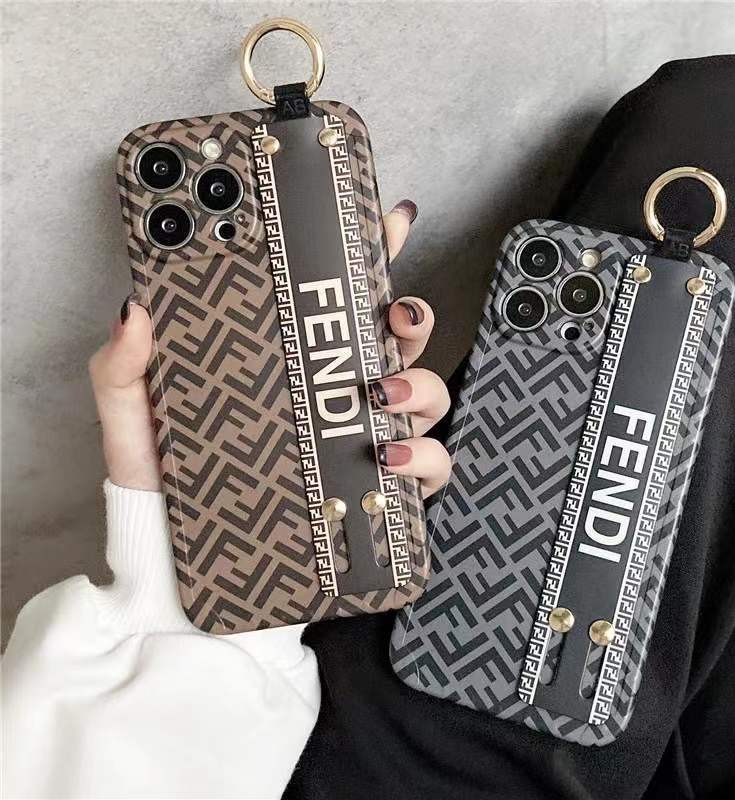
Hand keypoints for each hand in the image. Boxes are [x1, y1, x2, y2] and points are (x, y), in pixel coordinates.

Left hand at [89, 200, 450, 497]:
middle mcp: (334, 394)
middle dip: (413, 315)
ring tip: (382, 394)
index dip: (370, 256)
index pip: (339, 300)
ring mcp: (359, 441)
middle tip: (394, 311)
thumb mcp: (138, 415)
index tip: (384, 222)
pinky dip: (426, 457)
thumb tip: (136, 309)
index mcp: (290, 361)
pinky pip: (427, 468)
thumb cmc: (167, 482)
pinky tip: (393, 456)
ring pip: (424, 396)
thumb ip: (127, 364)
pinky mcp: (373, 493)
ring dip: (419, 384)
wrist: (178, 561)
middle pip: (399, 341)